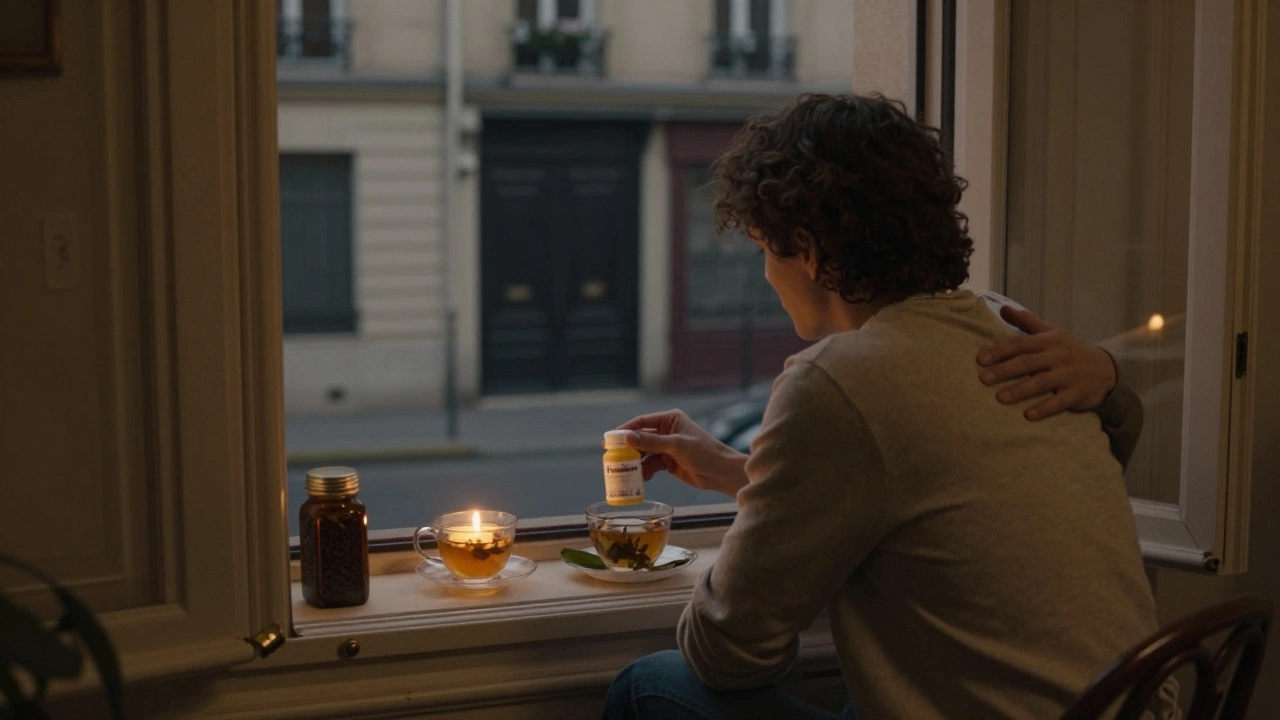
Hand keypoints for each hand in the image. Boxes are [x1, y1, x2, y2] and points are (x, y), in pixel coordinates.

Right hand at [612, 410, 748, 496]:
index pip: (642, 422)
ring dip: (637, 463)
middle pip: (640, 438)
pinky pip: (652, 465)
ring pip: (645, 453)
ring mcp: (667, 447)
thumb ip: (651, 442)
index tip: (609, 440)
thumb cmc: (703, 452)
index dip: (624, 430)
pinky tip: (643, 478)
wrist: (720, 472)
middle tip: (612, 458)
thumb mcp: (675, 445)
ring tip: (627, 471)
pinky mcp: (669, 462)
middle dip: (628, 449)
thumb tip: (627, 437)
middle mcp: (667, 431)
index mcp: (669, 419)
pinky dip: (646, 471)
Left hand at [977, 305, 1117, 419]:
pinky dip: (1044, 408)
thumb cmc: (1068, 350)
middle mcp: (1059, 356)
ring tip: (1000, 398)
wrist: (1105, 369)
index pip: (1021, 344)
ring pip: (1042, 382)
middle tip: (983, 379)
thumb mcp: (1051, 333)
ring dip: (1021, 390)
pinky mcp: (1077, 393)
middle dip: (1005, 370)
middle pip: (1028, 362)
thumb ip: (1026, 322)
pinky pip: (1060, 401)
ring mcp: (1069, 375)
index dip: (1001, 351)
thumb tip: (1002, 308)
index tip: (981, 359)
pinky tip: (1028, 415)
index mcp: (1050, 340)